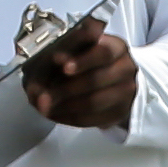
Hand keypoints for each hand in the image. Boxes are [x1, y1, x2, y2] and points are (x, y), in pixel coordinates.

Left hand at [22, 17, 137, 131]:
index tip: (64, 68)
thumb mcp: (79, 49)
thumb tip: (53, 61)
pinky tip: (53, 114)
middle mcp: (126, 68)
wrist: (110, 80)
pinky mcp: (119, 112)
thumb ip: (66, 52)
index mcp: (116, 47)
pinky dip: (69, 118)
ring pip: (93, 103)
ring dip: (64, 107)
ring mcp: (126, 92)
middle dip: (64, 90)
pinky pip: (92, 119)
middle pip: (95, 80)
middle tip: (40, 97)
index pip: (103, 53)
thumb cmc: (87, 61)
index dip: (83, 61)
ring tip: (42, 107)